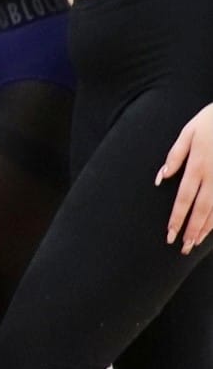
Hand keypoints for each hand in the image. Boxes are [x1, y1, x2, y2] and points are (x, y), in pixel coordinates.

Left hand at [156, 103, 212, 252]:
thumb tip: (161, 177)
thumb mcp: (189, 132)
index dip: (177, 218)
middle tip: (182, 247)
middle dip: (191, 230)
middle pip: (201, 209)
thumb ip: (175, 155)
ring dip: (206, 228)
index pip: (184, 198)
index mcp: (198, 165)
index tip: (169, 234)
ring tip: (195, 243)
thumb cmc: (211, 120)